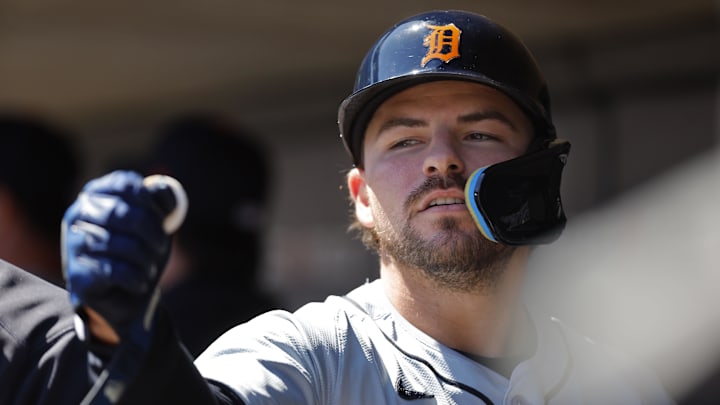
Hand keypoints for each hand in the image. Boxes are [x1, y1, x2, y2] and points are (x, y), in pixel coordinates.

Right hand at [62, 170, 185, 343]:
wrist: (128, 297)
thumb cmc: (142, 251)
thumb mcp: (158, 224)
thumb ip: (162, 202)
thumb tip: (162, 186)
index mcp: (96, 194)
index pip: (125, 185)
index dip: (152, 203)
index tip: (164, 221)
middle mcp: (77, 215)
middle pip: (121, 213)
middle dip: (152, 231)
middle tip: (162, 246)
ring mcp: (72, 244)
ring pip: (117, 243)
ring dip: (145, 257)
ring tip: (150, 266)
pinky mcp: (76, 274)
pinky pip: (112, 270)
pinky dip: (136, 277)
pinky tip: (140, 282)